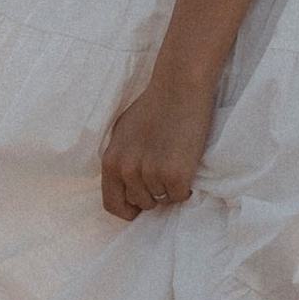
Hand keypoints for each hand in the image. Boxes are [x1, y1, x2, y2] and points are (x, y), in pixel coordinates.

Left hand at [102, 73, 218, 219]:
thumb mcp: (123, 134)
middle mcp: (128, 171)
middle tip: (165, 174)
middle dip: (153, 194)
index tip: (139, 208)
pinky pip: (180, 195)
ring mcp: (151, 174)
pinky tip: (187, 166)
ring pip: (162, 200)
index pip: (112, 204)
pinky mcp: (175, 175)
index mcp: (111, 161)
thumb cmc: (153, 106)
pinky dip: (186, 186)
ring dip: (170, 189)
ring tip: (176, 164)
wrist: (179, 89)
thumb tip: (126, 183)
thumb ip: (121, 159)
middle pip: (141, 203)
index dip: (127, 210)